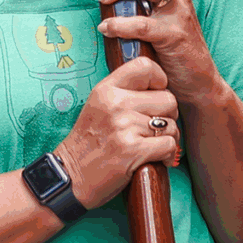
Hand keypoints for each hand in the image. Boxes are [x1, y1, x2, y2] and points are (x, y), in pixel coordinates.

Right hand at [54, 57, 181, 207]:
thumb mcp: (98, 106)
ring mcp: (124, 127)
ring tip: (154, 145)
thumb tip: (160, 86)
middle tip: (155, 128)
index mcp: (106, 89)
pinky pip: (169, 144)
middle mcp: (115, 104)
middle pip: (168, 98)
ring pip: (171, 124)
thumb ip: (123, 92)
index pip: (145, 66)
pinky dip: (167, 154)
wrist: (71, 176)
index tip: (155, 96)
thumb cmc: (88, 143)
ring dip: (169, 137)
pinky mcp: (133, 150)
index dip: (159, 80)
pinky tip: (156, 158)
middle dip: (168, 115)